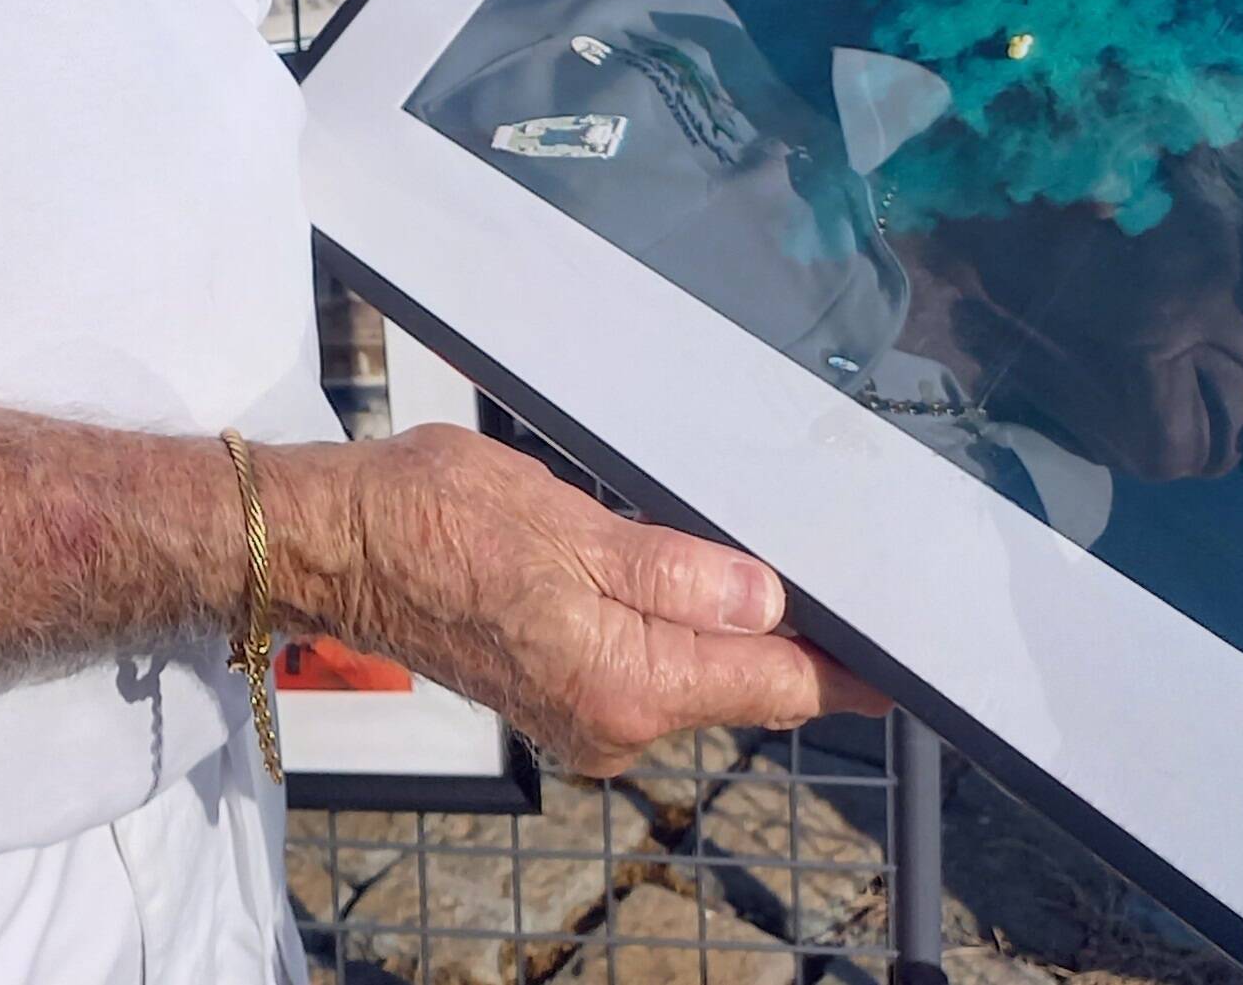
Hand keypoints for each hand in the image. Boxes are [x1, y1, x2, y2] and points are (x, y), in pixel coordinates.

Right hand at [265, 425, 874, 775]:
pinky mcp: (557, 696)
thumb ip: (676, 572)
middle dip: (787, 634)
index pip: (773, 684)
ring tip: (746, 560)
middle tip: (834, 570)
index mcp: (626, 682)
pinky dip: (672, 630)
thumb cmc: (433, 518)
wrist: (336, 545)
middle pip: (739, 684)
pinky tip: (672, 577)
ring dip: (723, 626)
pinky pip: (646, 666)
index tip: (906, 656)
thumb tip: (767, 602)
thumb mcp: (568, 524)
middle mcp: (612, 723)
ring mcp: (583, 718)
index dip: (846, 667)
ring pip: (692, 673)